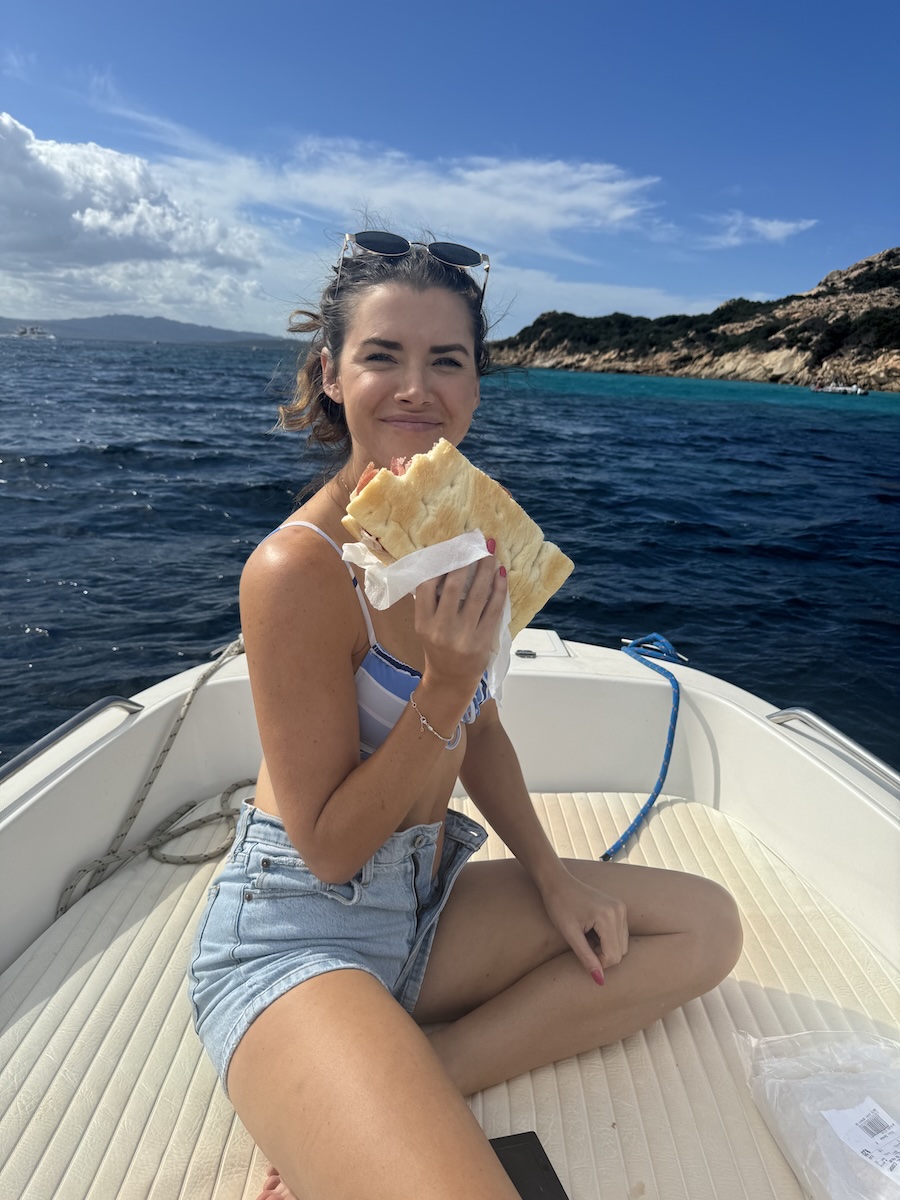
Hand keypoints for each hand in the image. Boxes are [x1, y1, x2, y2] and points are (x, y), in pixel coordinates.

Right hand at [414, 547, 506, 693]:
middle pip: (454, 587)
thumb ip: (431, 602)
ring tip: (491, 552)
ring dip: (486, 569)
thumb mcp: (425, 626)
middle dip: (466, 561)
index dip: (440, 565)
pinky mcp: (483, 641)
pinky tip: (501, 574)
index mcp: (423, 623)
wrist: (451, 679)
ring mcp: (464, 635)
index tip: (452, 548)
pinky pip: (494, 609)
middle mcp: (441, 629)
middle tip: (476, 543)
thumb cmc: (438, 647)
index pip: (427, 586)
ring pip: (478, 594)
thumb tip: (443, 564)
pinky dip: (499, 589)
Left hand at [540, 869, 628, 983]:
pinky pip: (621, 933)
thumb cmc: (559, 905)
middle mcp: (619, 911)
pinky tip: (592, 930)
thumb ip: (586, 957)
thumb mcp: (569, 934)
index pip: (613, 956)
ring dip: (605, 947)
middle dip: (603, 955)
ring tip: (586, 936)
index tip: (582, 952)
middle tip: (583, 943)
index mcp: (608, 916)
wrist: (557, 882)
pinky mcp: (619, 907)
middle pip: (621, 952)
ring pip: (622, 944)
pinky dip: (608, 939)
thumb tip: (599, 980)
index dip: (598, 963)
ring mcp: (621, 907)